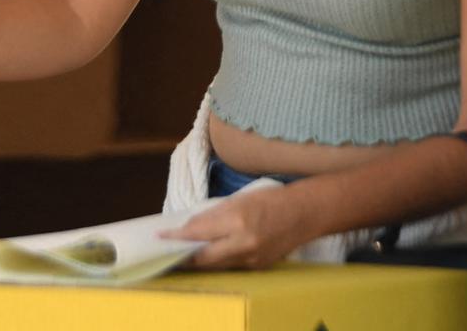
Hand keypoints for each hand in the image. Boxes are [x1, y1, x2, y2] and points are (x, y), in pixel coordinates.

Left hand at [165, 183, 313, 269]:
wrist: (305, 213)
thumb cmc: (272, 199)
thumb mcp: (239, 199)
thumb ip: (214, 215)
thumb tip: (190, 228)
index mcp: (238, 219)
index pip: (198, 232)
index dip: (177, 236)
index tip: (160, 237)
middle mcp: (243, 243)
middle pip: (203, 257)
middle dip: (182, 256)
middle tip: (166, 253)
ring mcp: (251, 259)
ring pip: (215, 265)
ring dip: (196, 262)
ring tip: (181, 256)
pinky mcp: (257, 267)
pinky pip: (229, 266)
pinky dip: (215, 262)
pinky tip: (206, 257)